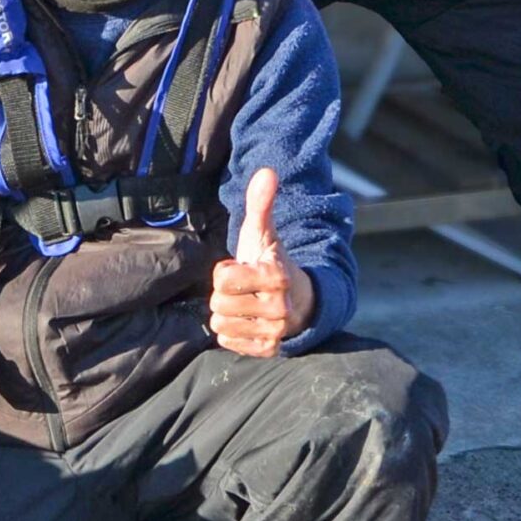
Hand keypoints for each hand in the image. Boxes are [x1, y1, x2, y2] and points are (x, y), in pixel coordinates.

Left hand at [209, 166, 315, 357]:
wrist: (302, 301)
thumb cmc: (273, 263)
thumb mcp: (265, 234)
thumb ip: (261, 204)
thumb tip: (266, 172)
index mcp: (275, 275)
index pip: (223, 279)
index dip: (225, 273)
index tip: (240, 270)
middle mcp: (279, 306)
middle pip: (218, 305)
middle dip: (224, 295)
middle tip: (242, 290)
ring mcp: (275, 330)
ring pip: (221, 325)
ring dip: (226, 315)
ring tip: (244, 305)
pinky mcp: (269, 349)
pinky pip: (228, 343)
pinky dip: (232, 333)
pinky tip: (247, 321)